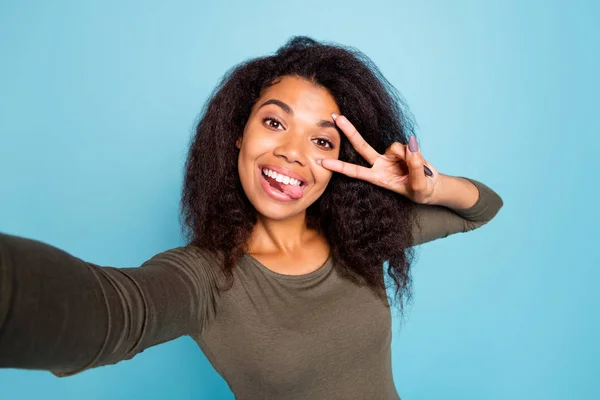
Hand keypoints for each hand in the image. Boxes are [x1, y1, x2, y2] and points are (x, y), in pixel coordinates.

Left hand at [319, 114, 440, 203]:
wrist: (430, 187)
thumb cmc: (420, 190)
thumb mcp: (418, 185)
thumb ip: (415, 166)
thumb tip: (410, 145)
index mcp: (378, 178)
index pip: (355, 172)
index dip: (339, 167)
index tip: (322, 162)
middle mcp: (380, 164)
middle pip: (361, 145)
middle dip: (349, 130)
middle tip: (335, 117)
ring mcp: (390, 156)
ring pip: (395, 147)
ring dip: (407, 156)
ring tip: (417, 170)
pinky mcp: (401, 149)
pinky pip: (407, 145)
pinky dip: (415, 153)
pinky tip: (419, 161)